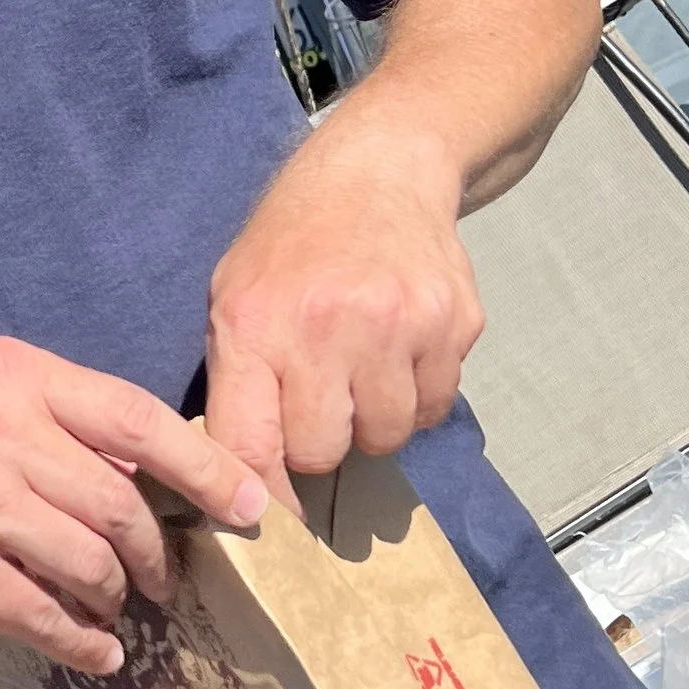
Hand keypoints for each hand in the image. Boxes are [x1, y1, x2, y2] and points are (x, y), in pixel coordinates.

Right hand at [0, 337, 267, 677]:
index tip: (252, 508)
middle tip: (164, 578)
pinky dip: (83, 641)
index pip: (134, 418)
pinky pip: (47, 618)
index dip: (206, 467)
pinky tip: (95, 649)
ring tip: (117, 607)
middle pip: (121, 504)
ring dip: (117, 597)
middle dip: (155, 552)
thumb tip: (158, 472)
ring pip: (91, 564)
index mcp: (11, 378)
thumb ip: (54, 419)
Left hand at [205, 118, 483, 503]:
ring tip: (360, 369)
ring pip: (386, 438)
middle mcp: (329, 327)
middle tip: (319, 401)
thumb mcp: (234, 297)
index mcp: (257, 324)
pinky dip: (417, 396)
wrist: (380, 170)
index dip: (257, 494)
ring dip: (372, 421)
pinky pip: (434, 407)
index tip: (264, 518)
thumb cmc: (293, 245)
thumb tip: (238, 486)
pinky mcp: (454, 325)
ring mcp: (400, 326)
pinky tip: (400, 350)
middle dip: (319, 443)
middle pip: (324, 454)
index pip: (249, 447)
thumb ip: (236, 385)